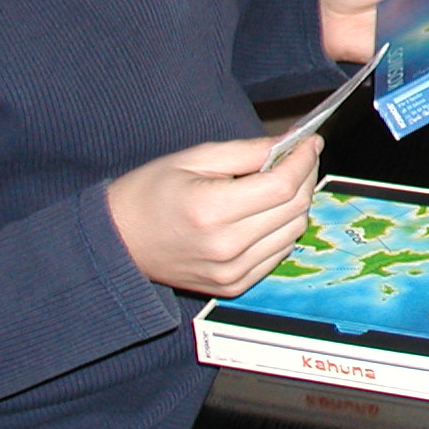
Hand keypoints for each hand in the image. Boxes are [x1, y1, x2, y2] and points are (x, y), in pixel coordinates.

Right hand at [107, 135, 322, 296]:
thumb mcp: (193, 159)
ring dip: (297, 203)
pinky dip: (283, 229)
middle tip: (299, 157)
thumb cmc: (149, 194)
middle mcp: (226, 247)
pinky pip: (279, 253)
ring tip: (280, 183)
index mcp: (212, 210)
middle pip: (294, 208)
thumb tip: (292, 143)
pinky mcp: (234, 286)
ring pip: (293, 231)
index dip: (303, 160)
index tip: (310, 142)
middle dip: (305, 176)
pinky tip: (266, 212)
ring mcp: (231, 272)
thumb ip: (247, 152)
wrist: (117, 243)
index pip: (282, 185)